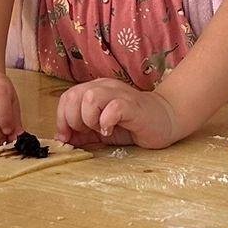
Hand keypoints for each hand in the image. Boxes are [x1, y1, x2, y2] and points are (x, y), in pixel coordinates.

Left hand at [55, 80, 180, 149]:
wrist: (165, 120)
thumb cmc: (132, 125)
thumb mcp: (101, 129)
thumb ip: (82, 133)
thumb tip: (61, 140)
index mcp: (95, 89)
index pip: (66, 97)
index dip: (61, 119)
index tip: (67, 138)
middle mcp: (104, 87)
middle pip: (74, 95)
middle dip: (73, 120)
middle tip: (87, 132)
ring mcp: (119, 94)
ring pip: (89, 97)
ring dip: (89, 119)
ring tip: (100, 130)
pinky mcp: (131, 105)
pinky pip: (112, 108)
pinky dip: (106, 122)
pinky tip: (111, 131)